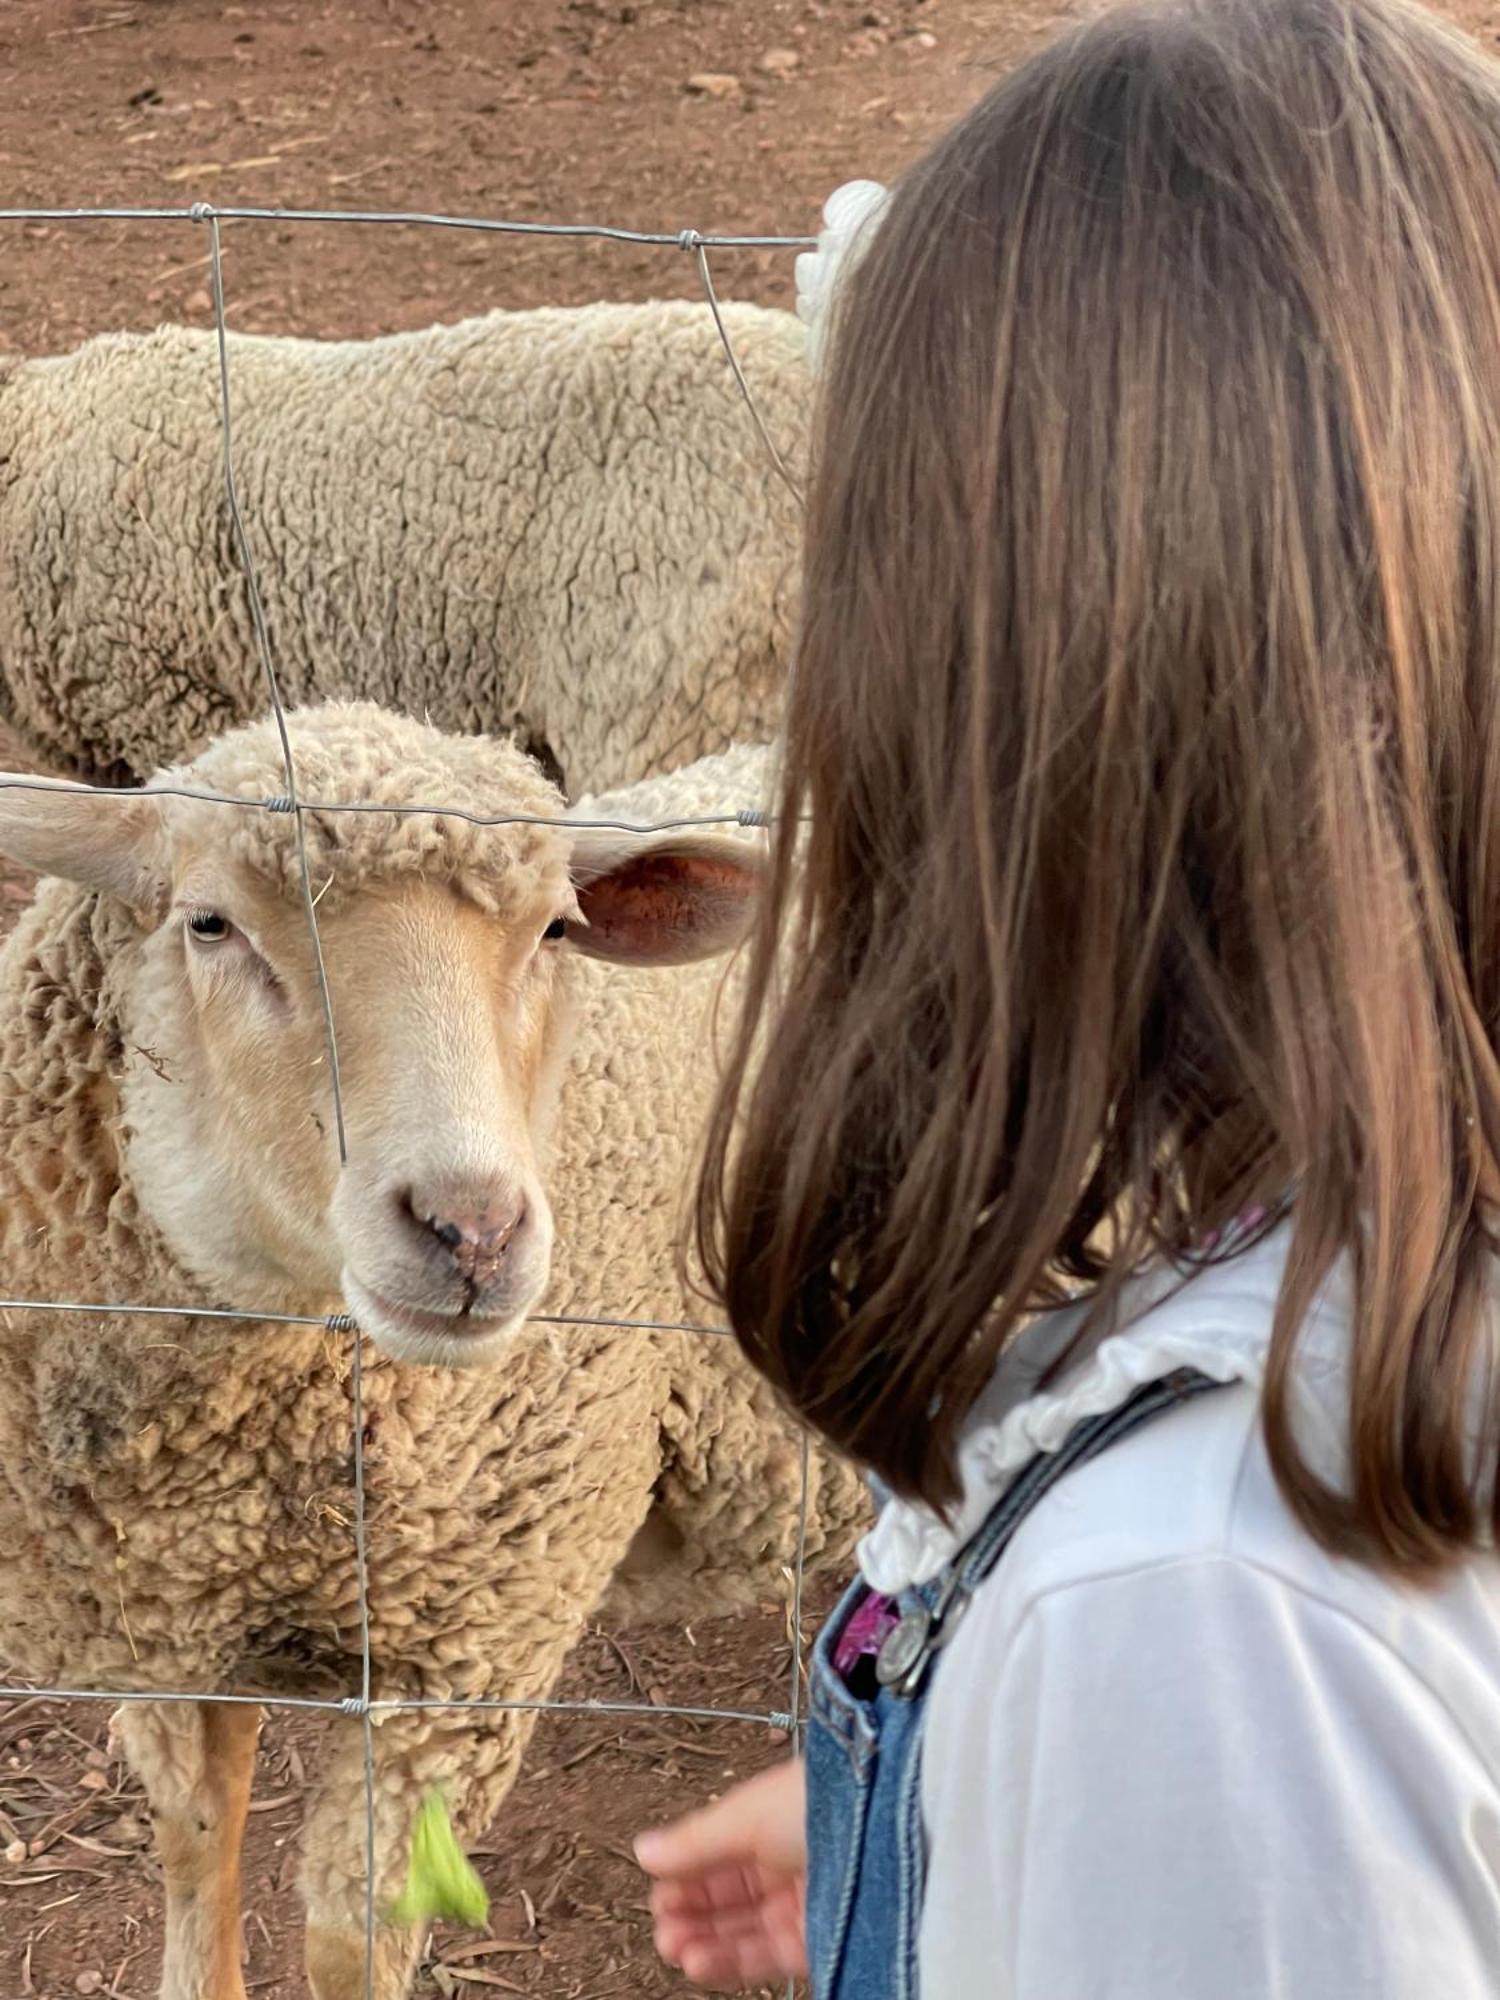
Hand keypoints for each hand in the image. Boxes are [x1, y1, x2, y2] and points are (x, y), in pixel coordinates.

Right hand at [634, 1758, 807, 1990]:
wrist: (893, 1824)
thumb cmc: (827, 1800)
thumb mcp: (746, 1816)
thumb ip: (694, 1842)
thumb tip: (644, 1849)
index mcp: (770, 1820)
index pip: (718, 1855)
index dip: (686, 1876)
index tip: (658, 1891)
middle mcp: (788, 1860)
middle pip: (729, 1897)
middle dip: (691, 1913)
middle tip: (663, 1927)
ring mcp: (805, 1901)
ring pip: (744, 1930)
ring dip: (704, 1942)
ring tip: (675, 1948)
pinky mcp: (821, 1938)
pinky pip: (767, 1957)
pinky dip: (729, 1962)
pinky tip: (700, 1961)